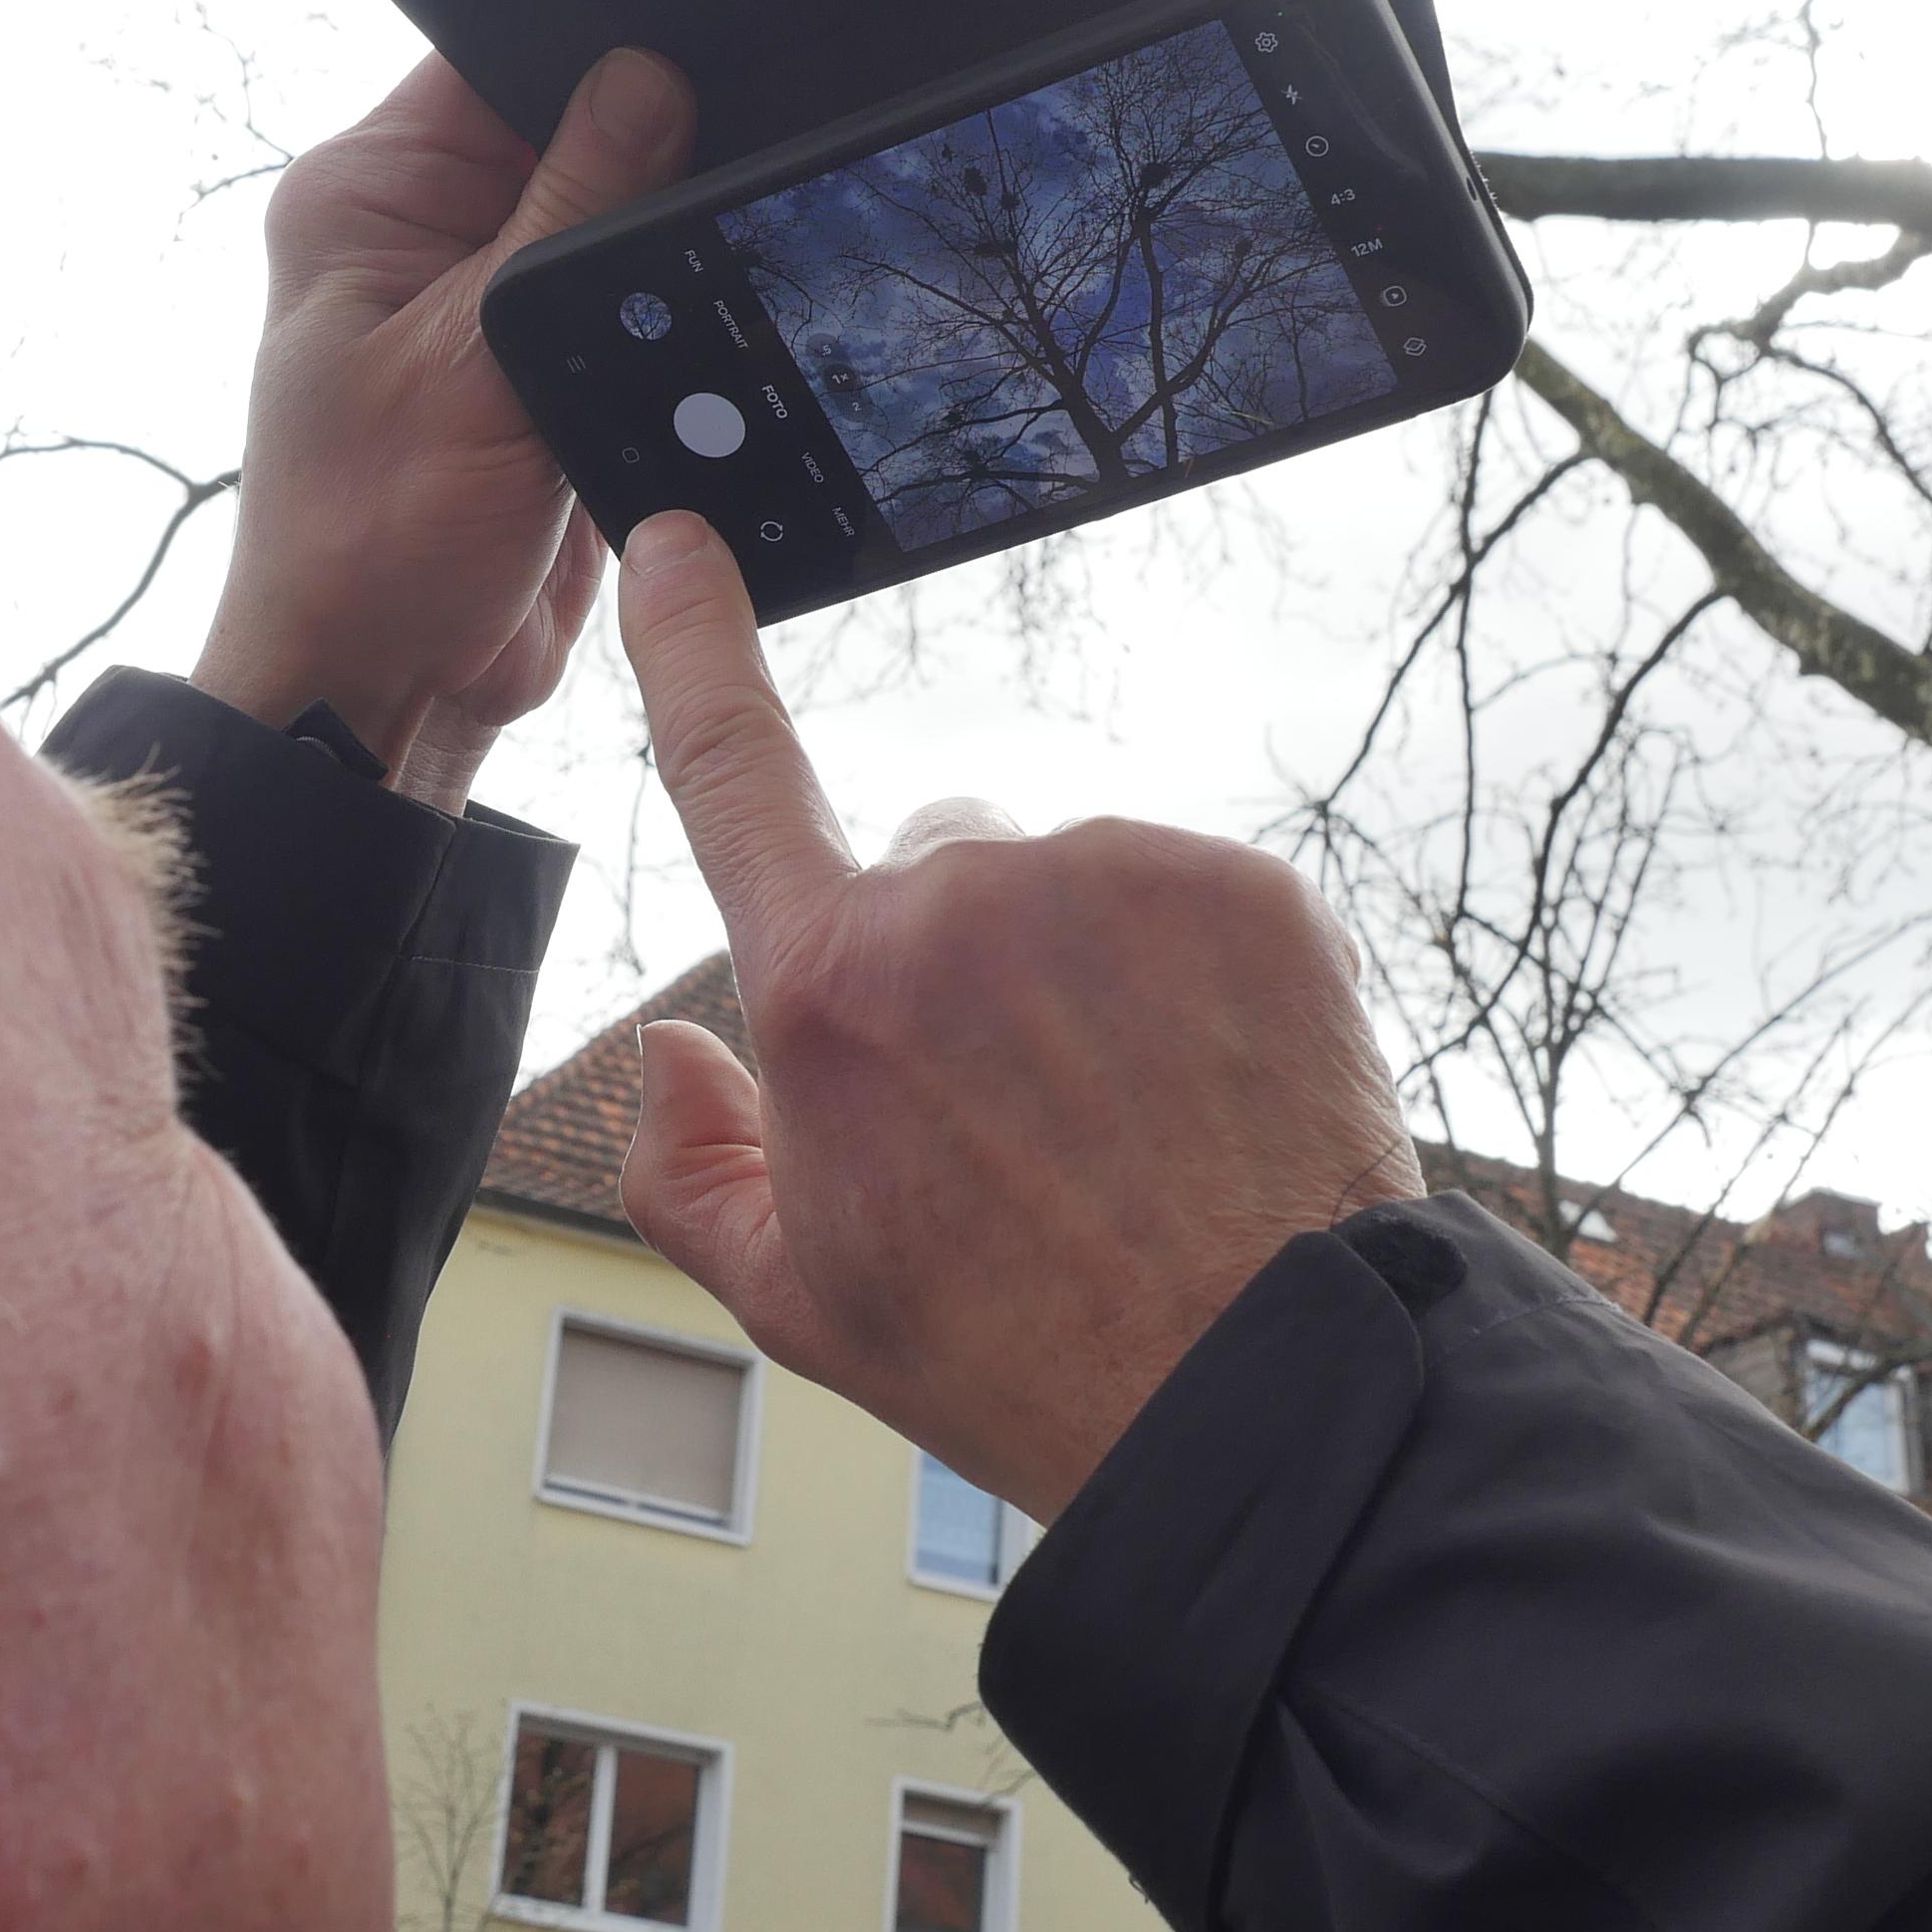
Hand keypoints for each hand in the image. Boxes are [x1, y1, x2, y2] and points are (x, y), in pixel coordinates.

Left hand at [194, 48, 693, 810]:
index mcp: (367, 195)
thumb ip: (569, 212)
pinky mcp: (550, 371)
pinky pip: (634, 307)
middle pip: (571, 131)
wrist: (388, 690)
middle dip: (651, 151)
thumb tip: (649, 76)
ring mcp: (492, 302)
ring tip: (700, 273)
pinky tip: (706, 331)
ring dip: (664, 245)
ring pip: (616, 221)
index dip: (589, 44)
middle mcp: (426, 231)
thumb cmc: (372, 538)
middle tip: (723, 167)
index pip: (490, 59)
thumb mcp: (474, 359)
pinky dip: (672, 321)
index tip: (694, 43)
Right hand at [608, 512, 1421, 1518]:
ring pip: (1061, 881)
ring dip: (1078, 967)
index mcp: (829, 986)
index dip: (690, 644)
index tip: (676, 546)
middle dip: (948, 953)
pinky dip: (1188, 973)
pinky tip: (1206, 1091)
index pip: (732, 765)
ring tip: (1127, 1125)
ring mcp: (1114, 875)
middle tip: (1014, 1112)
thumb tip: (668, 1051)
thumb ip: (684, 1165)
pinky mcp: (1244, 883)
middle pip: (926, 859)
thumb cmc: (1020, 1353)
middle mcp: (963, 896)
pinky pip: (1179, 890)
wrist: (1263, 1385)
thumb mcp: (799, 1297)